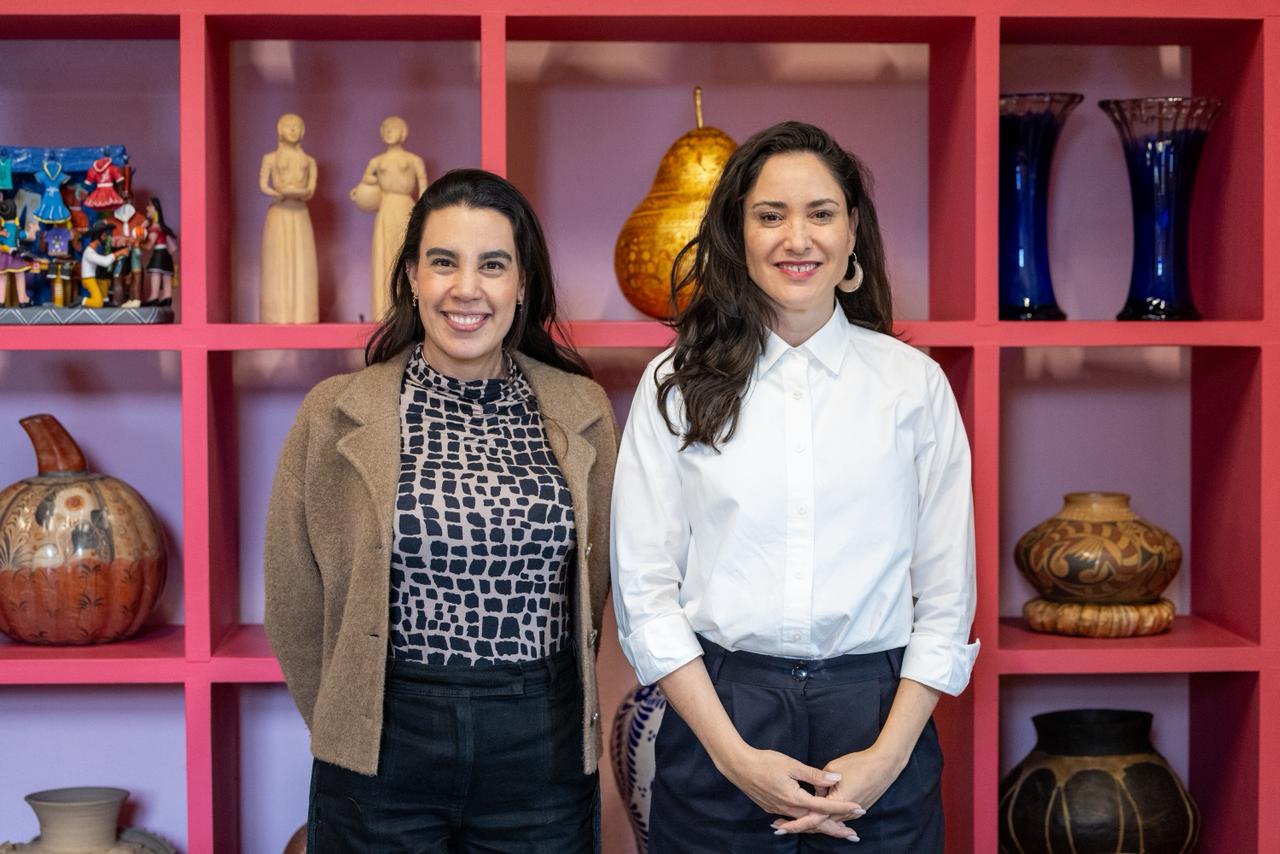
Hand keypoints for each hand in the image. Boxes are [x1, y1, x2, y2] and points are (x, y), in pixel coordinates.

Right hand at [717, 745, 864, 821]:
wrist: (739, 766)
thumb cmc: (765, 762)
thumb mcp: (792, 765)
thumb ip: (814, 775)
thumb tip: (836, 779)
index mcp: (795, 798)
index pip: (825, 806)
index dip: (843, 808)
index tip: (860, 810)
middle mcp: (788, 809)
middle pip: (817, 823)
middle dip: (836, 829)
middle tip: (854, 836)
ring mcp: (779, 810)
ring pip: (805, 823)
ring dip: (823, 827)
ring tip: (838, 831)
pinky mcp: (772, 808)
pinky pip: (794, 820)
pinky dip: (806, 823)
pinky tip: (811, 822)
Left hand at [771, 745, 903, 838]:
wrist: (885, 765)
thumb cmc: (859, 763)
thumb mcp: (834, 768)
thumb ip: (820, 781)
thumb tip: (813, 791)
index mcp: (836, 801)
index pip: (812, 818)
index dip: (794, 823)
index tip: (779, 826)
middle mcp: (844, 812)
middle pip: (817, 825)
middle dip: (798, 826)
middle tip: (778, 827)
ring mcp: (851, 813)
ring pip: (826, 823)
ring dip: (809, 824)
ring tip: (789, 823)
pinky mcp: (856, 810)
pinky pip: (835, 819)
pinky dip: (822, 820)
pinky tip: (813, 819)